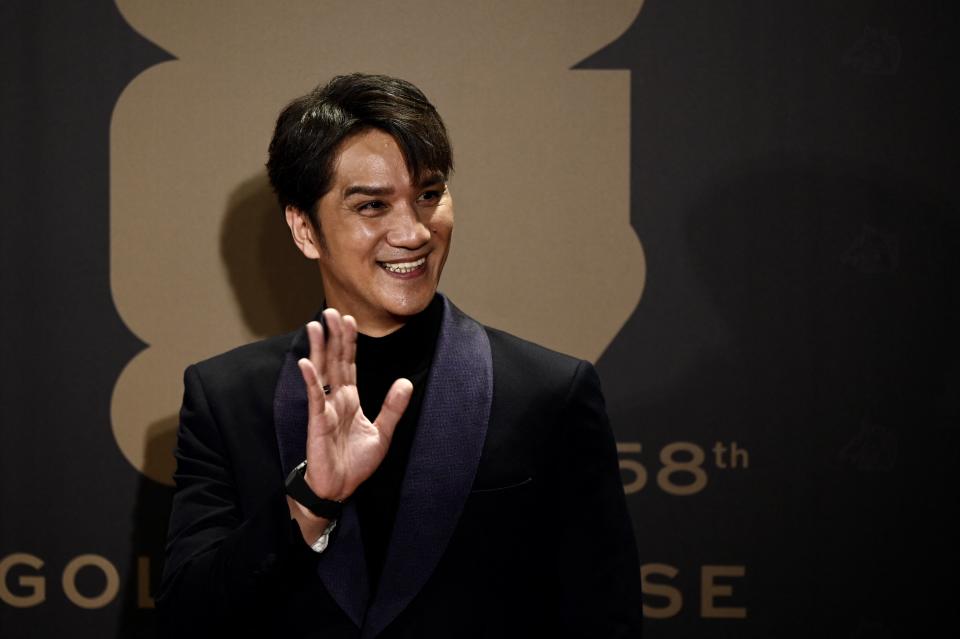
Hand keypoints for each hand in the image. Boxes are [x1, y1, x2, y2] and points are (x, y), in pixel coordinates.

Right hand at [297, 308, 412, 503]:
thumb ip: (393, 408)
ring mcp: (326, 409)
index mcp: (351, 399)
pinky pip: (315, 398)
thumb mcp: (383, 433)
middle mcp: (336, 399)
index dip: (349, 342)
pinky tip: (307, 363)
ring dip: (318, 349)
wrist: (340, 489)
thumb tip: (406, 382)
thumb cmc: (356, 463)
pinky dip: (311, 380)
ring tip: (315, 327)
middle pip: (334, 362)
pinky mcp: (318, 423)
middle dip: (333, 337)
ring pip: (322, 373)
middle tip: (330, 312)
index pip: (349, 364)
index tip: (349, 320)